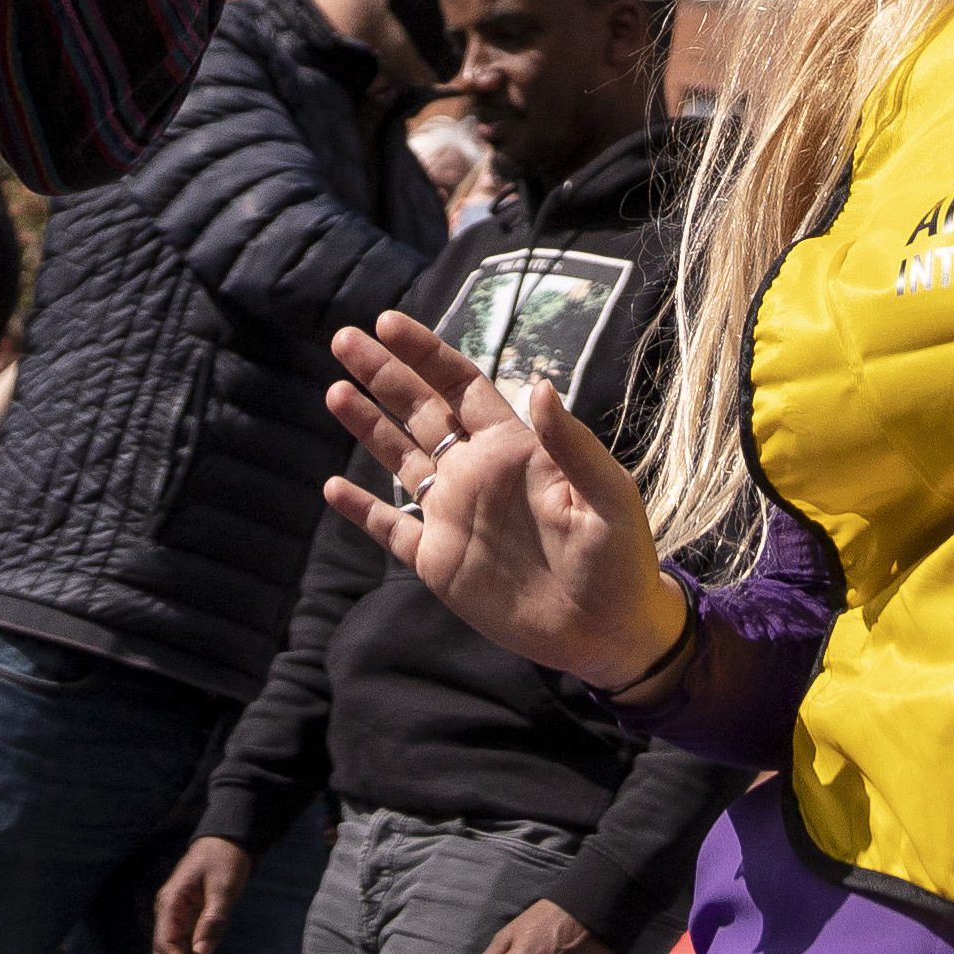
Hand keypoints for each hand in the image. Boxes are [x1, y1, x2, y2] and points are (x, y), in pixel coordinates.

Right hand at [154, 833, 253, 953]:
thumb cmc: (224, 858)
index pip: (165, 944)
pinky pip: (186, 947)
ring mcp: (176, 918)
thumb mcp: (223, 887)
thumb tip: (202, 952)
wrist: (228, 840)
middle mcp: (168, 913)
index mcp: (170, 903)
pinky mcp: (188, 920)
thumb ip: (213, 919)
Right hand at [318, 312, 675, 689]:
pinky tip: (332, 487)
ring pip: (399, 461)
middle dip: (383, 375)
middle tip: (344, 338)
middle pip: (420, 413)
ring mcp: (454, 517)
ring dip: (367, 427)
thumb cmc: (621, 559)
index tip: (388, 322)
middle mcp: (477, 475)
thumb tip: (539, 383)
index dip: (425, 354)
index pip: (460, 387)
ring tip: (334, 391)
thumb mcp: (608, 496)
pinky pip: (391, 530)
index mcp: (515, 450)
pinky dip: (362, 509)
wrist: (609, 631)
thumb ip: (572, 444)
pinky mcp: (439, 563)